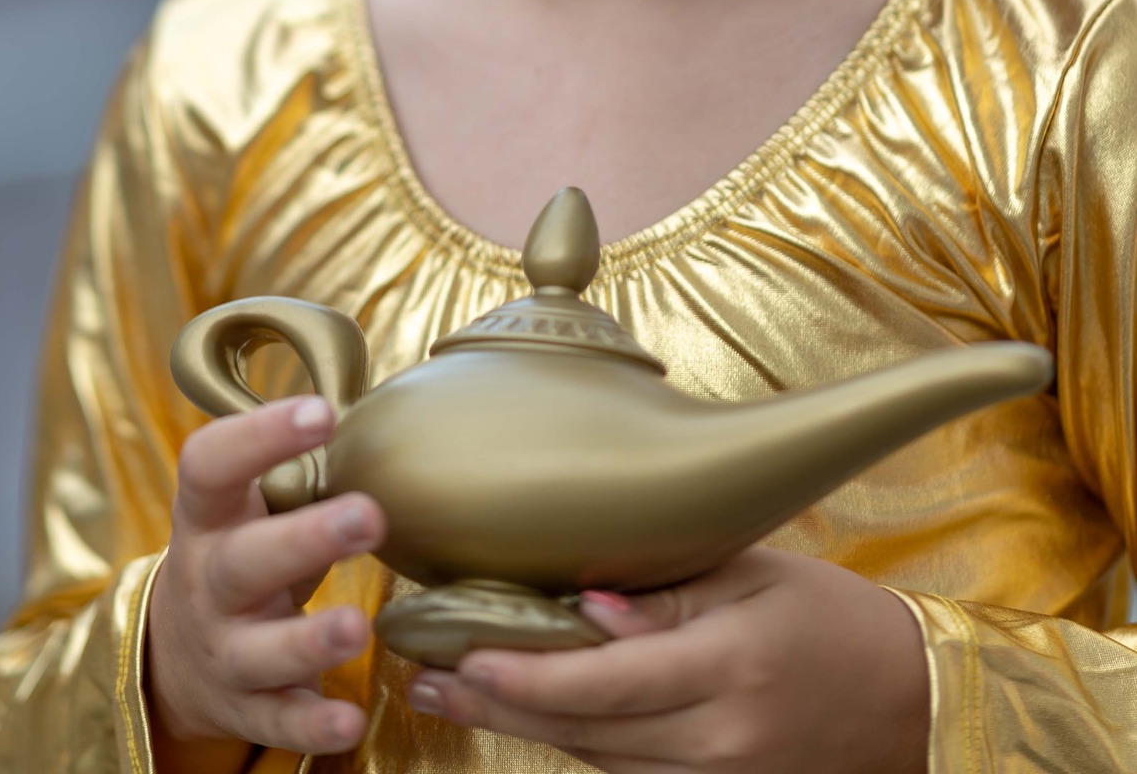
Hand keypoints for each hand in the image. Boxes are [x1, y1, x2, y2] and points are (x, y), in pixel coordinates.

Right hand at [147, 396, 385, 757]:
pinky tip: (351, 719)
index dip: (260, 434)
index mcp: (208, 516)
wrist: (176, 655)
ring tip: (359, 626)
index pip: (212, 464)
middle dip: (305, 539)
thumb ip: (301, 464)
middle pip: (244, 560)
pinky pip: (277, 721)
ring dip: (309, 639)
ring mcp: (224, 649)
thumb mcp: (248, 503)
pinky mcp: (246, 708)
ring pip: (260, 649)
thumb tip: (396, 401)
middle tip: (367, 515)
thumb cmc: (240, 549)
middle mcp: (208, 581)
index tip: (321, 410)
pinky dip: (312, 725)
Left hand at [405, 547, 929, 772]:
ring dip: (522, 727)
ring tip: (452, 692)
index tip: (459, 654)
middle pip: (585, 730)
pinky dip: (576, 747)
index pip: (604, 682)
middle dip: (498, 703)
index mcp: (728, 667)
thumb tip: (583, 609)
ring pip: (598, 760)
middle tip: (422, 674)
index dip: (523, 674)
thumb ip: (668, 595)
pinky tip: (526, 718)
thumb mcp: (756, 576)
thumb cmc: (828, 615)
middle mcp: (718, 739)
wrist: (908, 698)